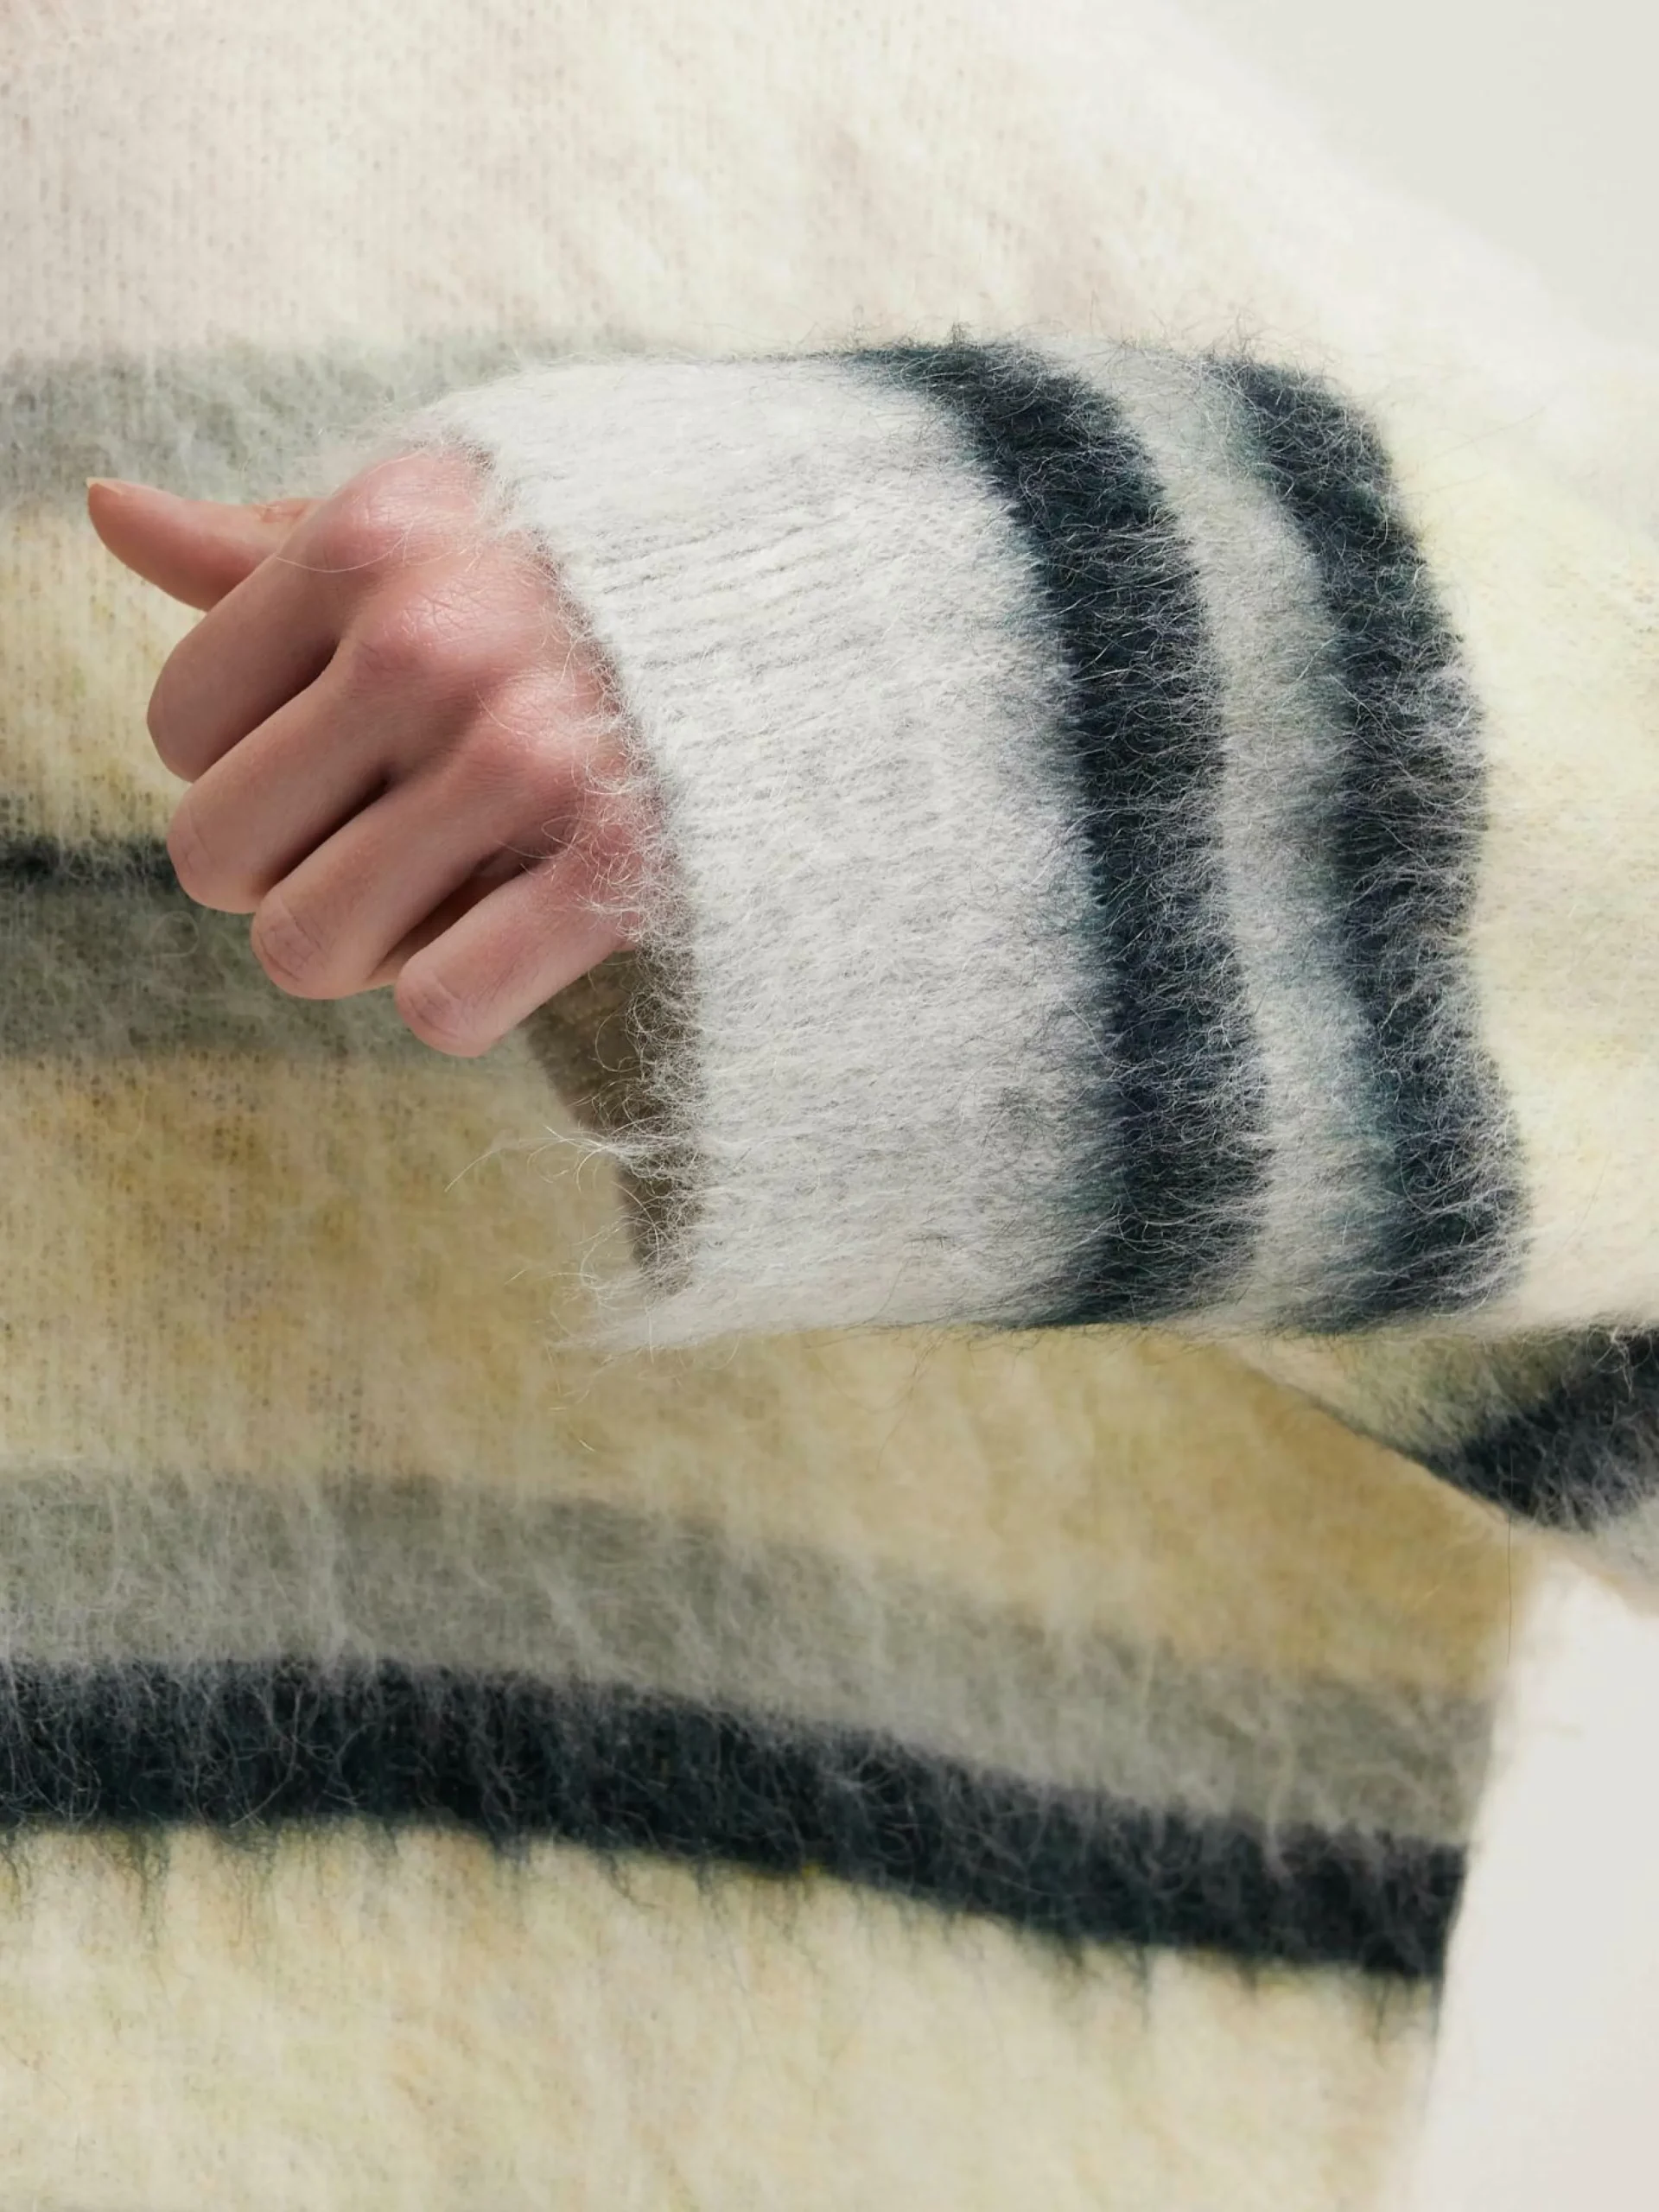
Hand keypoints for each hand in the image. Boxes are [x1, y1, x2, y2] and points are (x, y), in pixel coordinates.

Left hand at [87, 450, 641, 1056]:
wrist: (840, 613)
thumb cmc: (608, 571)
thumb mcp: (449, 516)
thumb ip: (275, 540)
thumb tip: (110, 512)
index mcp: (372, 540)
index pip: (182, 726)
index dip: (245, 764)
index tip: (336, 754)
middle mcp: (430, 643)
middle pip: (214, 856)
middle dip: (279, 872)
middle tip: (373, 843)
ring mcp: (524, 762)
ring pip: (307, 950)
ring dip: (367, 947)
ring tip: (444, 891)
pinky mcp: (615, 871)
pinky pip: (440, 1008)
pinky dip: (466, 996)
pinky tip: (520, 933)